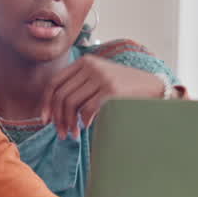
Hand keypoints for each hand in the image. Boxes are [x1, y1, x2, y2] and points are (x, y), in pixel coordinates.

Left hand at [41, 56, 165, 138]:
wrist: (153, 87)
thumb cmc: (123, 88)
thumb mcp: (99, 78)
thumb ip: (79, 86)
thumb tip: (53, 110)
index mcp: (84, 62)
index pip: (55, 82)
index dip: (46, 103)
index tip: (44, 120)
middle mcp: (91, 66)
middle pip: (61, 95)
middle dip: (57, 118)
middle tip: (60, 133)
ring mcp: (101, 77)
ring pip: (71, 104)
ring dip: (69, 123)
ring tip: (73, 134)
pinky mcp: (111, 90)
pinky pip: (87, 110)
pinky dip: (84, 122)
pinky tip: (87, 127)